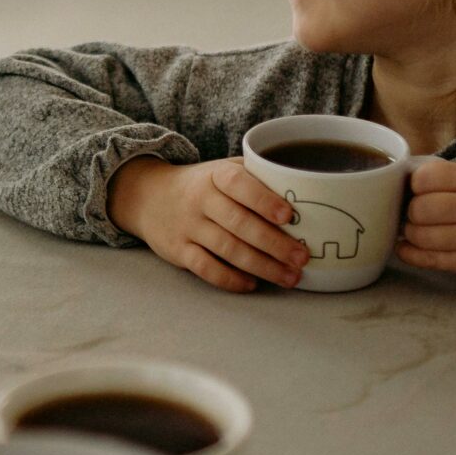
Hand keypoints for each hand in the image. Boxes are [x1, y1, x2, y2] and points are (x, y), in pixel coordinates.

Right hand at [109, 157, 309, 293]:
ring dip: (262, 266)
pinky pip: (206, 268)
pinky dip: (230, 279)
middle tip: (303, 257)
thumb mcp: (223, 170)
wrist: (148, 196)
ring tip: (290, 277)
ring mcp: (187, 226)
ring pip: (227, 249)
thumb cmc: (202, 185)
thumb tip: (307, 192)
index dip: (263, 200)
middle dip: (274, 243)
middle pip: (238, 223)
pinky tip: (253, 285)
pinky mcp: (178, 250)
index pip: (238, 184)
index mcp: (215, 175)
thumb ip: (257, 177)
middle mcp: (199, 199)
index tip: (290, 216)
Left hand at [396, 158, 455, 284]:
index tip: (418, 193)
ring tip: (419, 231)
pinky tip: (407, 248)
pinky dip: (412, 254)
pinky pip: (430, 260)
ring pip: (420, 236)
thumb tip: (401, 184)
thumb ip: (446, 176)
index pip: (423, 179)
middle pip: (418, 209)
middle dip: (411, 213)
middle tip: (416, 216)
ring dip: (411, 234)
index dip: (414, 187)